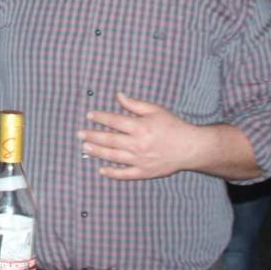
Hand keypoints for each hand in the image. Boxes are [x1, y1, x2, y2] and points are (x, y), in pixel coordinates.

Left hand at [79, 92, 206, 179]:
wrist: (191, 148)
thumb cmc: (174, 126)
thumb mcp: (156, 110)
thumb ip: (135, 104)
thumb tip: (118, 95)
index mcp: (140, 127)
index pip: (114, 121)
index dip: (100, 118)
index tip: (89, 116)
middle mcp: (138, 144)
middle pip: (109, 140)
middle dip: (92, 136)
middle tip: (79, 134)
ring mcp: (140, 160)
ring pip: (113, 156)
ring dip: (97, 152)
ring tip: (84, 148)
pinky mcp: (145, 172)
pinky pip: (125, 174)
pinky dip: (112, 173)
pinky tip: (102, 170)